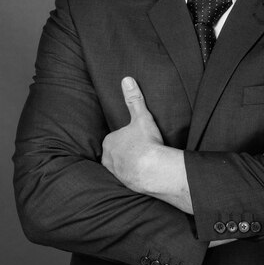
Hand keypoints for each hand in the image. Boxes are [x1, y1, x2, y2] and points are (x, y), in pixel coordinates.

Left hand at [101, 77, 163, 192]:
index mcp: (109, 142)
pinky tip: (143, 174)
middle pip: (115, 152)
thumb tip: (127, 80)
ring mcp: (115, 173)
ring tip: (142, 162)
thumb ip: (134, 99)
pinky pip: (127, 177)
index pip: (115, 138)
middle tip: (140, 149)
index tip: (137, 138)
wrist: (153, 171)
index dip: (126, 137)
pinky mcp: (125, 184)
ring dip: (128, 164)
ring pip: (119, 166)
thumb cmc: (146, 143)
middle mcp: (108, 158)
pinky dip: (134, 175)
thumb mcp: (142, 117)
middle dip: (125, 151)